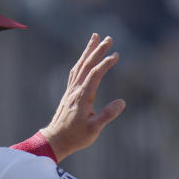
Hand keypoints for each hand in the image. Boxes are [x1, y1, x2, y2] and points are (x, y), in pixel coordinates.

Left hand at [40, 33, 126, 159]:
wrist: (56, 140)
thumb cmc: (76, 136)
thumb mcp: (94, 129)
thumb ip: (107, 115)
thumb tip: (122, 102)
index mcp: (83, 96)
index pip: (95, 74)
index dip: (105, 63)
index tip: (116, 55)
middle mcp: (76, 90)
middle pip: (87, 65)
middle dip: (98, 50)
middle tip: (109, 38)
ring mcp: (71, 90)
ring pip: (80, 65)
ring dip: (88, 51)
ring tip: (95, 38)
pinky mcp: (69, 93)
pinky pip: (75, 72)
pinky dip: (81, 61)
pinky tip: (84, 58)